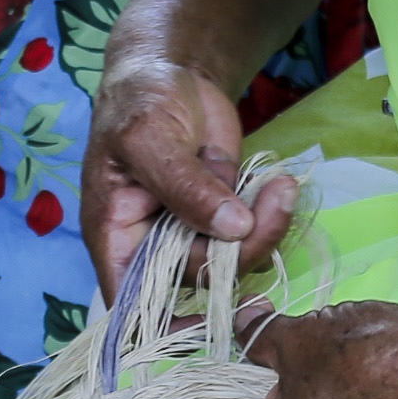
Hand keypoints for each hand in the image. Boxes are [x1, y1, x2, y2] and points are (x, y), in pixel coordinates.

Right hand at [83, 57, 298, 302]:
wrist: (173, 72)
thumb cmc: (140, 101)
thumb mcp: (149, 139)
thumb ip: (184, 187)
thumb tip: (231, 228)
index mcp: (116, 238)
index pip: (131, 304)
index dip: (164, 326)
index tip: (208, 321)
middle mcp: (152, 247)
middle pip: (198, 281)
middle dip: (240, 251)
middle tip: (273, 203)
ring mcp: (192, 234)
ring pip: (234, 263)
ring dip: (265, 231)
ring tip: (281, 187)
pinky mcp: (225, 218)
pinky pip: (253, 239)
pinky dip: (272, 218)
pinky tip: (279, 188)